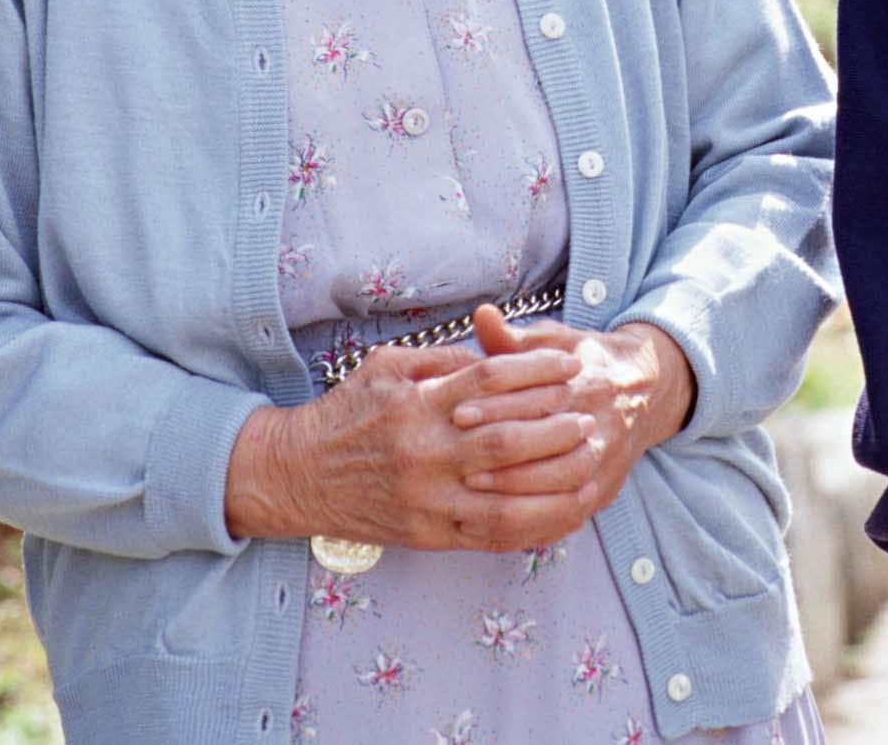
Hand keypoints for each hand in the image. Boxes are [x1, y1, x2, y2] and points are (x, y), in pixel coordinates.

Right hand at [222, 340, 601, 552]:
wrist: (298, 475)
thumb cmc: (346, 413)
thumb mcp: (387, 367)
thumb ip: (441, 359)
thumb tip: (492, 351)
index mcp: (418, 405)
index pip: (490, 382)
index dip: (536, 370)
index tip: (570, 363)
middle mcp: (426, 454)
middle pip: (505, 442)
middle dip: (554, 429)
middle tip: (587, 416)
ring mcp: (429, 500)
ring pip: (505, 498)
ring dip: (553, 484)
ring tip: (588, 468)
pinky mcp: (429, 534)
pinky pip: (489, 536)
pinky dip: (532, 529)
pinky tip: (563, 516)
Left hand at [449, 303, 695, 525]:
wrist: (644, 389)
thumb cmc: (582, 363)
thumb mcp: (553, 342)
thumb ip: (514, 338)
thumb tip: (482, 314)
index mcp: (588, 383)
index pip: (541, 398)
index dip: (497, 407)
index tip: (457, 414)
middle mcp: (602, 426)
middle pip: (558, 450)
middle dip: (507, 460)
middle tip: (459, 463)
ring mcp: (607, 463)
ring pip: (567, 486)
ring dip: (520, 495)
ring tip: (475, 494)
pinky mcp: (605, 490)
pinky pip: (571, 516)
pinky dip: (536, 524)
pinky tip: (500, 524)